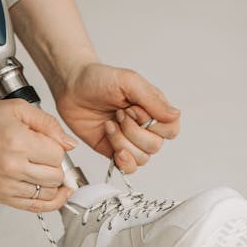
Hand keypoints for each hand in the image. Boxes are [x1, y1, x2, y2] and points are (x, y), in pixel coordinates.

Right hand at [0, 98, 76, 211]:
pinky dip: (48, 202)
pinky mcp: (1, 196)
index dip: (57, 148)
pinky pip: (35, 207)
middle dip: (55, 166)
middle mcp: (12, 166)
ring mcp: (6, 185)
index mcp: (18, 142)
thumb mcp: (18, 108)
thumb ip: (48, 123)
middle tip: (45, 157)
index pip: (58, 155)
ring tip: (44, 171)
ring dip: (51, 183)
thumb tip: (69, 144)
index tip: (49, 144)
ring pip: (48, 193)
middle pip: (55, 176)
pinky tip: (54, 194)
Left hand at [54, 63, 180, 173]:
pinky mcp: (114, 150)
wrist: (71, 87)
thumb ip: (152, 99)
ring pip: (142, 158)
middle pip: (155, 146)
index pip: (171, 129)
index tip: (133, 109)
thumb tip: (175, 114)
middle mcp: (145, 127)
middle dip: (133, 131)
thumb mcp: (128, 81)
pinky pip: (128, 168)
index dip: (152, 124)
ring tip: (109, 124)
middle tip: (117, 114)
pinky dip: (122, 160)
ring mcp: (130, 140)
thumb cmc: (99, 79)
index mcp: (153, 109)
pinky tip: (112, 144)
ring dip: (122, 142)